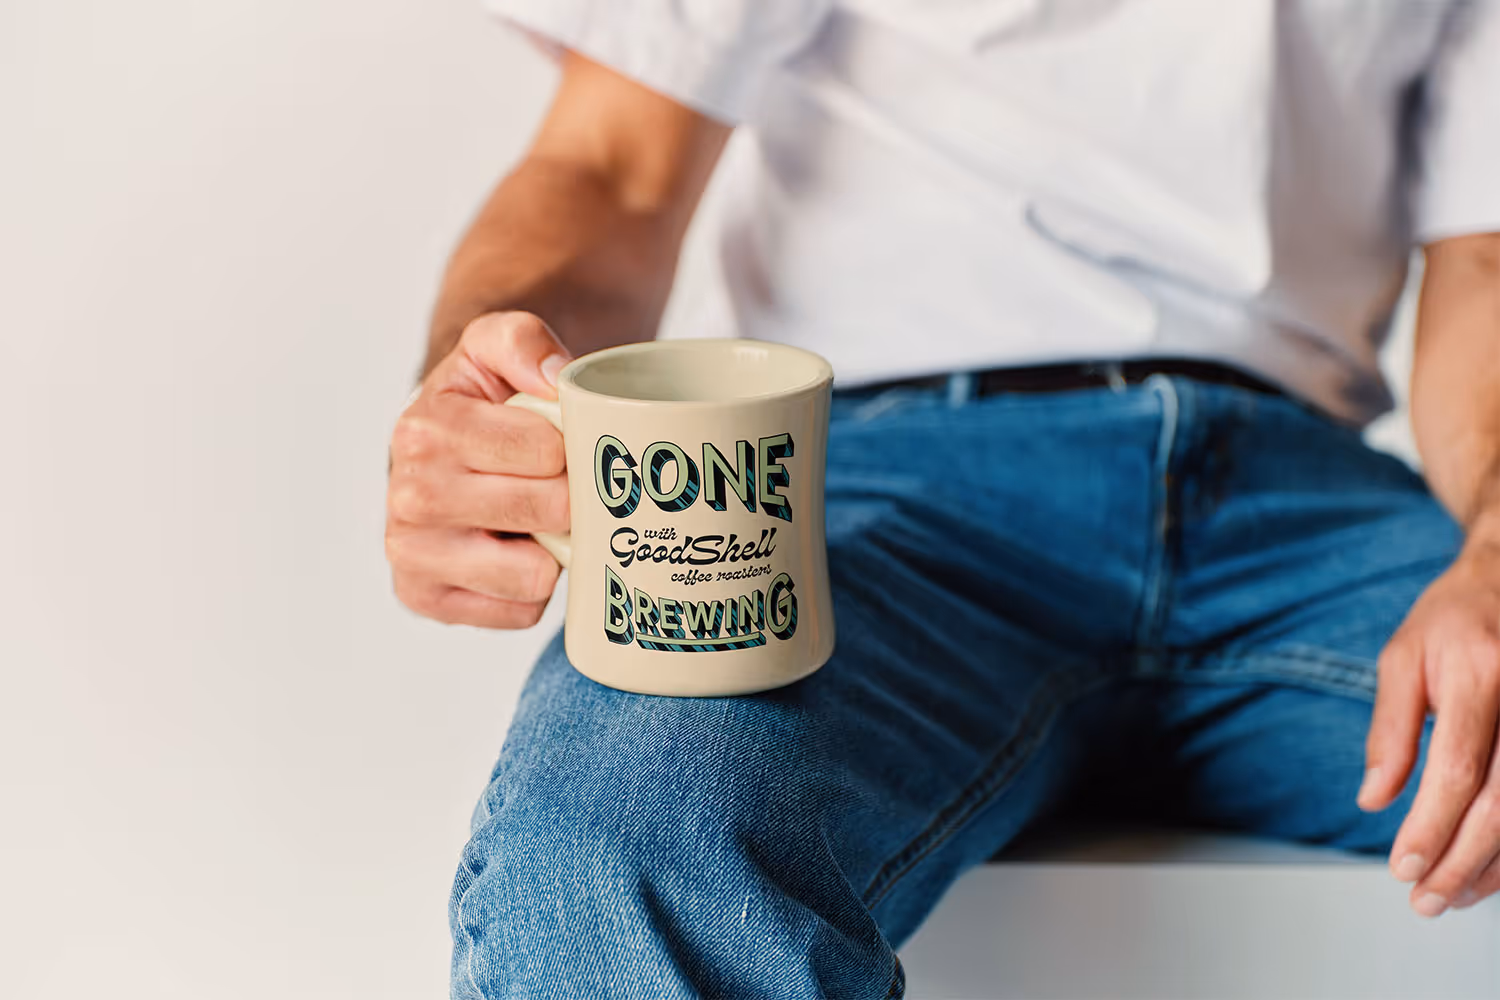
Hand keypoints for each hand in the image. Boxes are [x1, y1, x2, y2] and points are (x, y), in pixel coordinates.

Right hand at [385, 312, 571, 627]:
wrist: (441, 449)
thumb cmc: (479, 401)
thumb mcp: (495, 345)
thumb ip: (523, 341)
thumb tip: (554, 379)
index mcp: (425, 429)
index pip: (544, 451)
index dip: (568, 448)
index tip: (557, 443)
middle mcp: (409, 494)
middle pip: (546, 511)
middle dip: (568, 499)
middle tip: (556, 486)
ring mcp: (413, 554)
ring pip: (535, 575)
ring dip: (550, 550)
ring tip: (531, 522)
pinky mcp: (427, 600)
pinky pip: (520, 611)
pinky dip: (529, 588)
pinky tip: (510, 554)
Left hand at [1361, 538, 1499, 915]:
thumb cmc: (1454, 620)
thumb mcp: (1403, 660)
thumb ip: (1391, 732)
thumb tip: (1374, 800)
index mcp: (1482, 674)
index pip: (1459, 768)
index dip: (1431, 826)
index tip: (1403, 866)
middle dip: (1461, 860)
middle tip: (1425, 899)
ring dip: (1492, 865)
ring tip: (1451, 896)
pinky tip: (1487, 870)